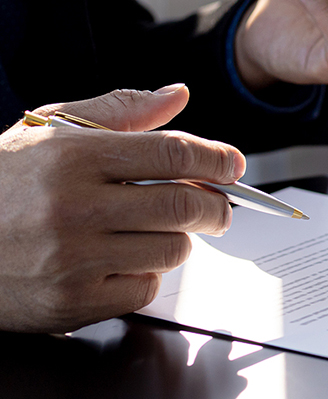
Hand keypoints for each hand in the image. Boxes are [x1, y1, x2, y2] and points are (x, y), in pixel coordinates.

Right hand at [0, 87, 245, 332]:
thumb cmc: (2, 183)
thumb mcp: (47, 133)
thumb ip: (119, 111)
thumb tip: (178, 95)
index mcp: (72, 156)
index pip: (173, 152)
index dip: (216, 158)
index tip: (233, 165)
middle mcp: (74, 207)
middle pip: (184, 204)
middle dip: (216, 205)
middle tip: (219, 205)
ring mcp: (74, 259)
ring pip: (172, 249)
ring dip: (178, 239)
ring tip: (156, 230)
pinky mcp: (73, 302)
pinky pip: (145, 288)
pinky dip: (147, 274)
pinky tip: (124, 260)